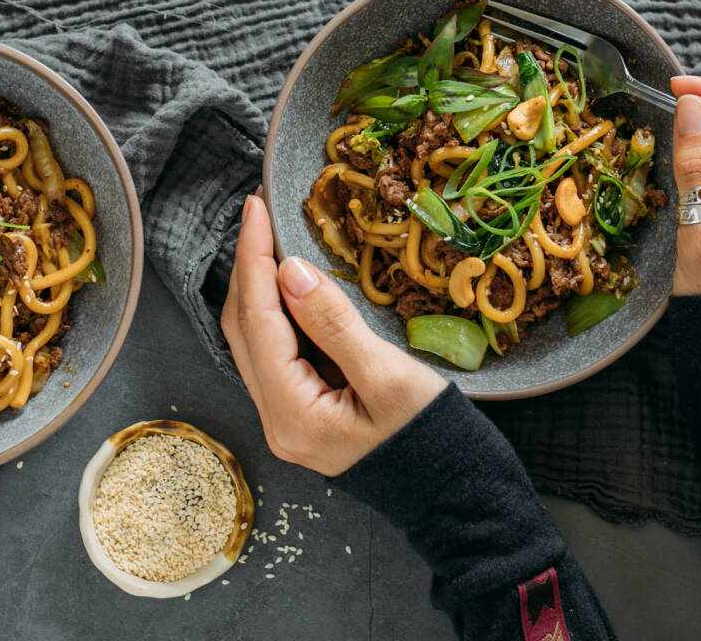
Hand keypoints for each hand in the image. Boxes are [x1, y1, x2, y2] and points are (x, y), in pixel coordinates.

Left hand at [220, 195, 446, 476]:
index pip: (258, 321)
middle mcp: (278, 420)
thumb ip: (334, 324)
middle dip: (248, 266)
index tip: (256, 207)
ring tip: (270, 236)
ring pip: (256, 340)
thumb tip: (291, 271)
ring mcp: (288, 419)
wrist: (456, 493)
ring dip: (259, 286)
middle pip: (244, 330)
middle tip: (259, 212)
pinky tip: (290, 282)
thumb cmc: (433, 440)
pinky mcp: (305, 412)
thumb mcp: (388, 376)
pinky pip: (277, 352)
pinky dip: (278, 311)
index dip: (254, 258)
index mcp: (293, 415)